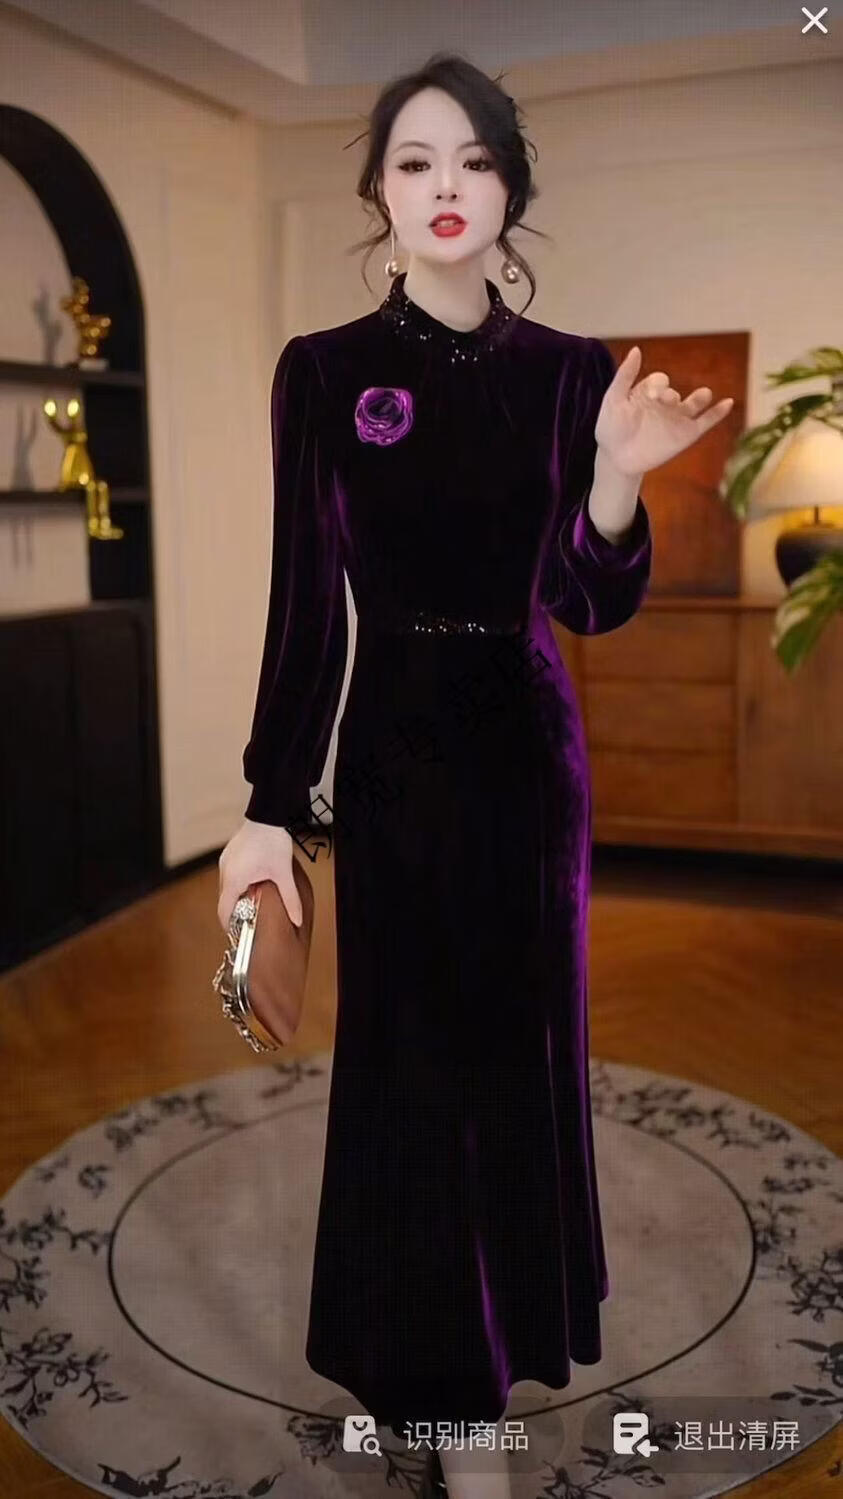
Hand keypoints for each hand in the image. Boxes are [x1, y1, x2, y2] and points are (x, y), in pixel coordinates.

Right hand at [217, 819, 302, 931]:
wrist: (268, 814)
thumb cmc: (273, 840)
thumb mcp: (283, 873)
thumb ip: (290, 899)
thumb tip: (296, 919)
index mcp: (233, 879)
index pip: (224, 911)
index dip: (229, 925)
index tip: (236, 934)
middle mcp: (225, 871)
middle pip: (225, 900)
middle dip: (237, 910)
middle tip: (250, 919)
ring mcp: (226, 861)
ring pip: (227, 887)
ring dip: (238, 896)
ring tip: (254, 900)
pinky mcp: (230, 853)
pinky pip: (230, 875)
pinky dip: (239, 883)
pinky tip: (254, 881)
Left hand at [595, 347, 733, 476]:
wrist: (616, 459)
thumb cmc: (611, 428)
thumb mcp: (613, 399)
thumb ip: (625, 376)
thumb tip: (637, 349)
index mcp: (647, 393)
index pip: (659, 380)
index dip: (656, 384)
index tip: (650, 396)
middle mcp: (664, 404)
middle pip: (674, 391)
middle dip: (669, 394)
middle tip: (663, 401)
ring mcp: (676, 419)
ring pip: (695, 403)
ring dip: (699, 397)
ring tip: (703, 395)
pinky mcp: (686, 435)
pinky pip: (706, 422)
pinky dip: (718, 412)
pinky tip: (728, 402)